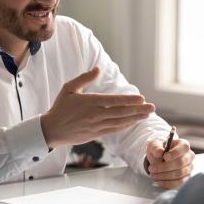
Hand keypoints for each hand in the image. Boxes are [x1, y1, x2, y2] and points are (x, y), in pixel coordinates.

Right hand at [41, 67, 155, 148]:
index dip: (128, 100)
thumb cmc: (60, 107)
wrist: (51, 130)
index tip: (141, 98)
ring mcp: (96, 126)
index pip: (113, 101)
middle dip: (138, 110)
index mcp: (89, 102)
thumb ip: (84, 78)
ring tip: (147, 114)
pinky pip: (114, 130)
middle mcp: (95, 115)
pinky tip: (134, 122)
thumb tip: (98, 69)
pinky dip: (125, 126)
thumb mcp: (69, 88)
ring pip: (119, 122)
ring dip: (135, 119)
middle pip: (120, 112)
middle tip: (152, 107)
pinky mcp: (96, 134)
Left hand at [145, 138, 194, 188]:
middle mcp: (189, 156)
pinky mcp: (186, 178)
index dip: (175, 153)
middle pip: (181, 162)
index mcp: (182, 144)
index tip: (164, 157)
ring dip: (164, 175)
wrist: (158, 159)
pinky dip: (168, 183)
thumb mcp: (154, 145)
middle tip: (152, 168)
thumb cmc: (158, 150)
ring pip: (179, 174)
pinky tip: (159, 182)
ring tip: (153, 174)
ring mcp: (189, 167)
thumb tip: (159, 152)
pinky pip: (179, 182)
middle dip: (165, 167)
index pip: (184, 147)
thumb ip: (156, 147)